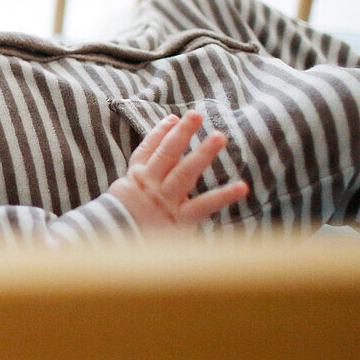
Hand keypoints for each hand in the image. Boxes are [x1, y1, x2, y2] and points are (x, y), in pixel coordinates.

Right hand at [108, 111, 248, 234]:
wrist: (118, 245)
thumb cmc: (121, 223)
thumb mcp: (123, 197)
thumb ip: (139, 180)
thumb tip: (151, 167)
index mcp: (136, 178)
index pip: (148, 150)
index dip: (160, 133)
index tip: (173, 118)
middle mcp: (151, 185)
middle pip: (167, 153)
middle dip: (182, 133)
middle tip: (197, 114)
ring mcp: (166, 200)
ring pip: (185, 172)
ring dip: (202, 152)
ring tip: (219, 136)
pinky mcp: (180, 219)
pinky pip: (204, 205)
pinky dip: (223, 195)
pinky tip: (242, 186)